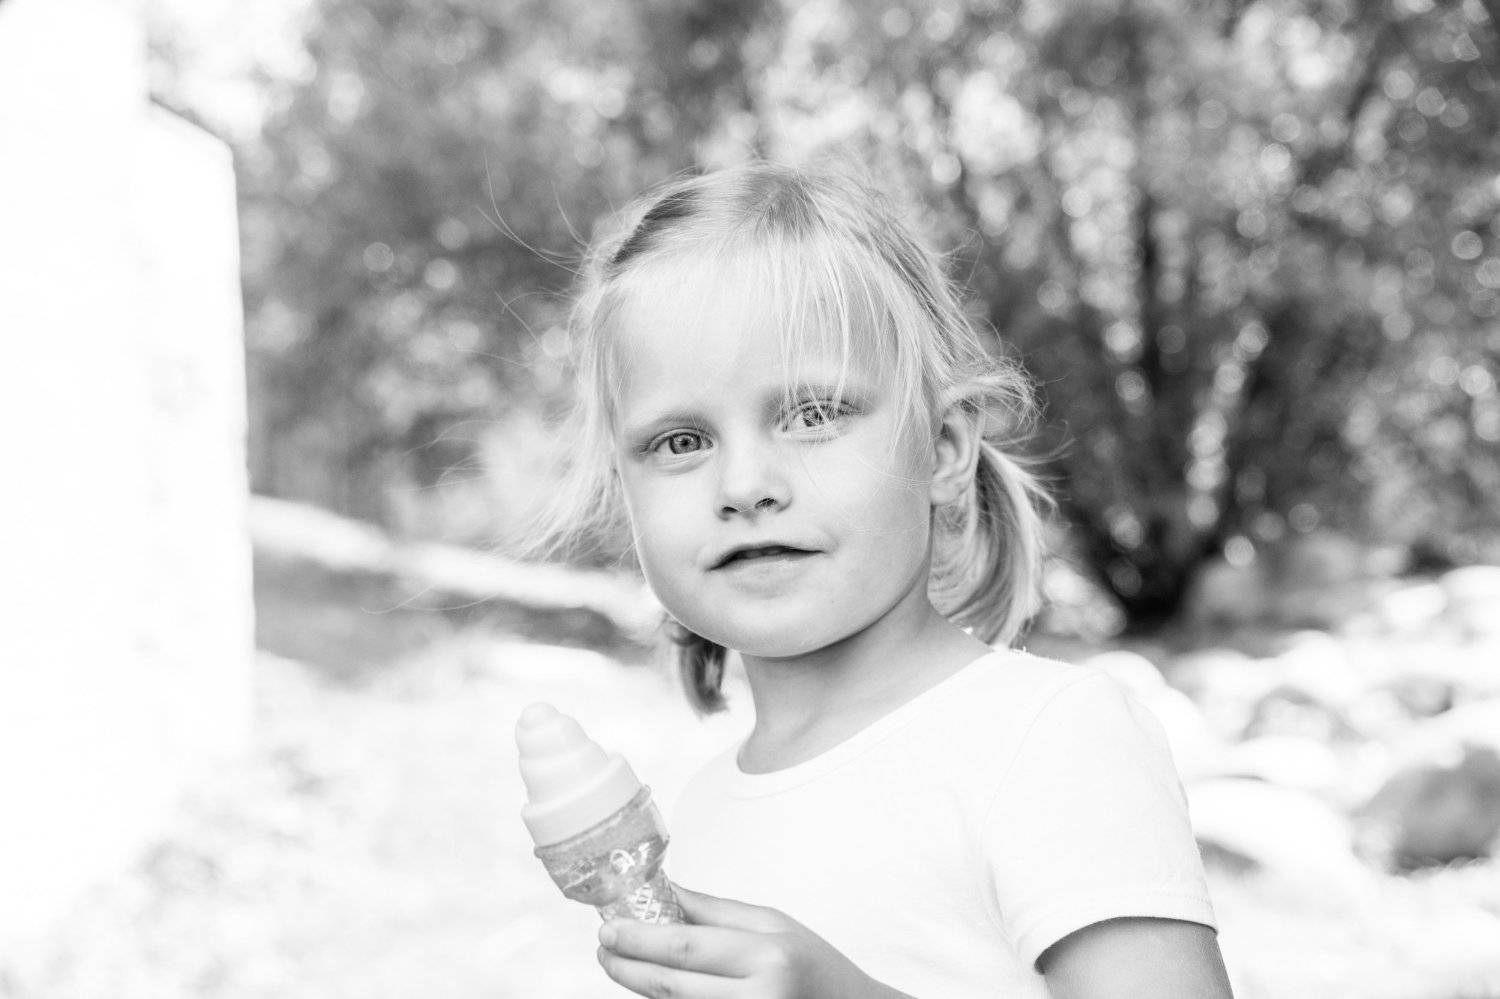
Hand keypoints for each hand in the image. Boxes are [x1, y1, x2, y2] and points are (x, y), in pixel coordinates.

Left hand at [596, 884, 901, 997]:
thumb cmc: (815, 967)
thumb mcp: (774, 923)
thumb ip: (715, 910)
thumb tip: (662, 890)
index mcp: (768, 956)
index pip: (686, 946)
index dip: (639, 938)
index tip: (609, 926)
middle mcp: (757, 997)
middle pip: (672, 986)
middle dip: (628, 965)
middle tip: (604, 948)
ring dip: (640, 987)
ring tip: (619, 963)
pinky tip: (653, 988)